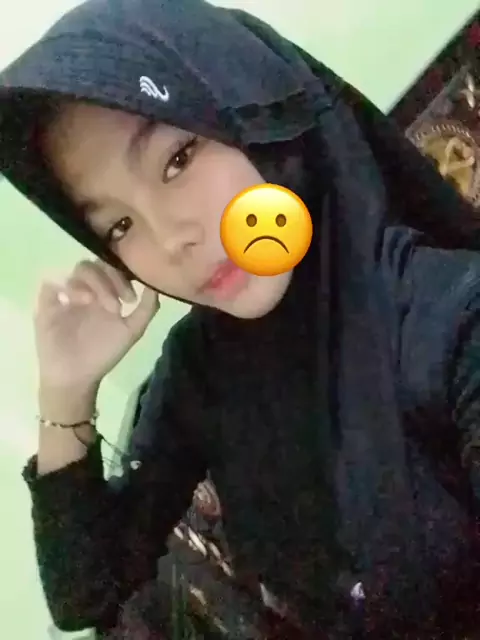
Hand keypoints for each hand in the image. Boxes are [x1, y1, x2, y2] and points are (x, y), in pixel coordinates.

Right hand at [34, 260, 158, 389]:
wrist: (77, 377)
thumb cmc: (103, 354)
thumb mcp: (131, 332)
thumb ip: (147, 309)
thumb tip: (155, 286)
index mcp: (105, 293)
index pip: (113, 269)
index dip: (122, 277)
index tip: (131, 298)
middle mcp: (86, 290)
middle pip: (96, 265)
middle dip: (108, 280)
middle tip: (115, 306)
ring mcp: (67, 296)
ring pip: (76, 271)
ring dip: (91, 283)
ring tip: (95, 303)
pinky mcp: (46, 305)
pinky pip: (51, 285)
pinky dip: (65, 288)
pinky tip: (75, 302)